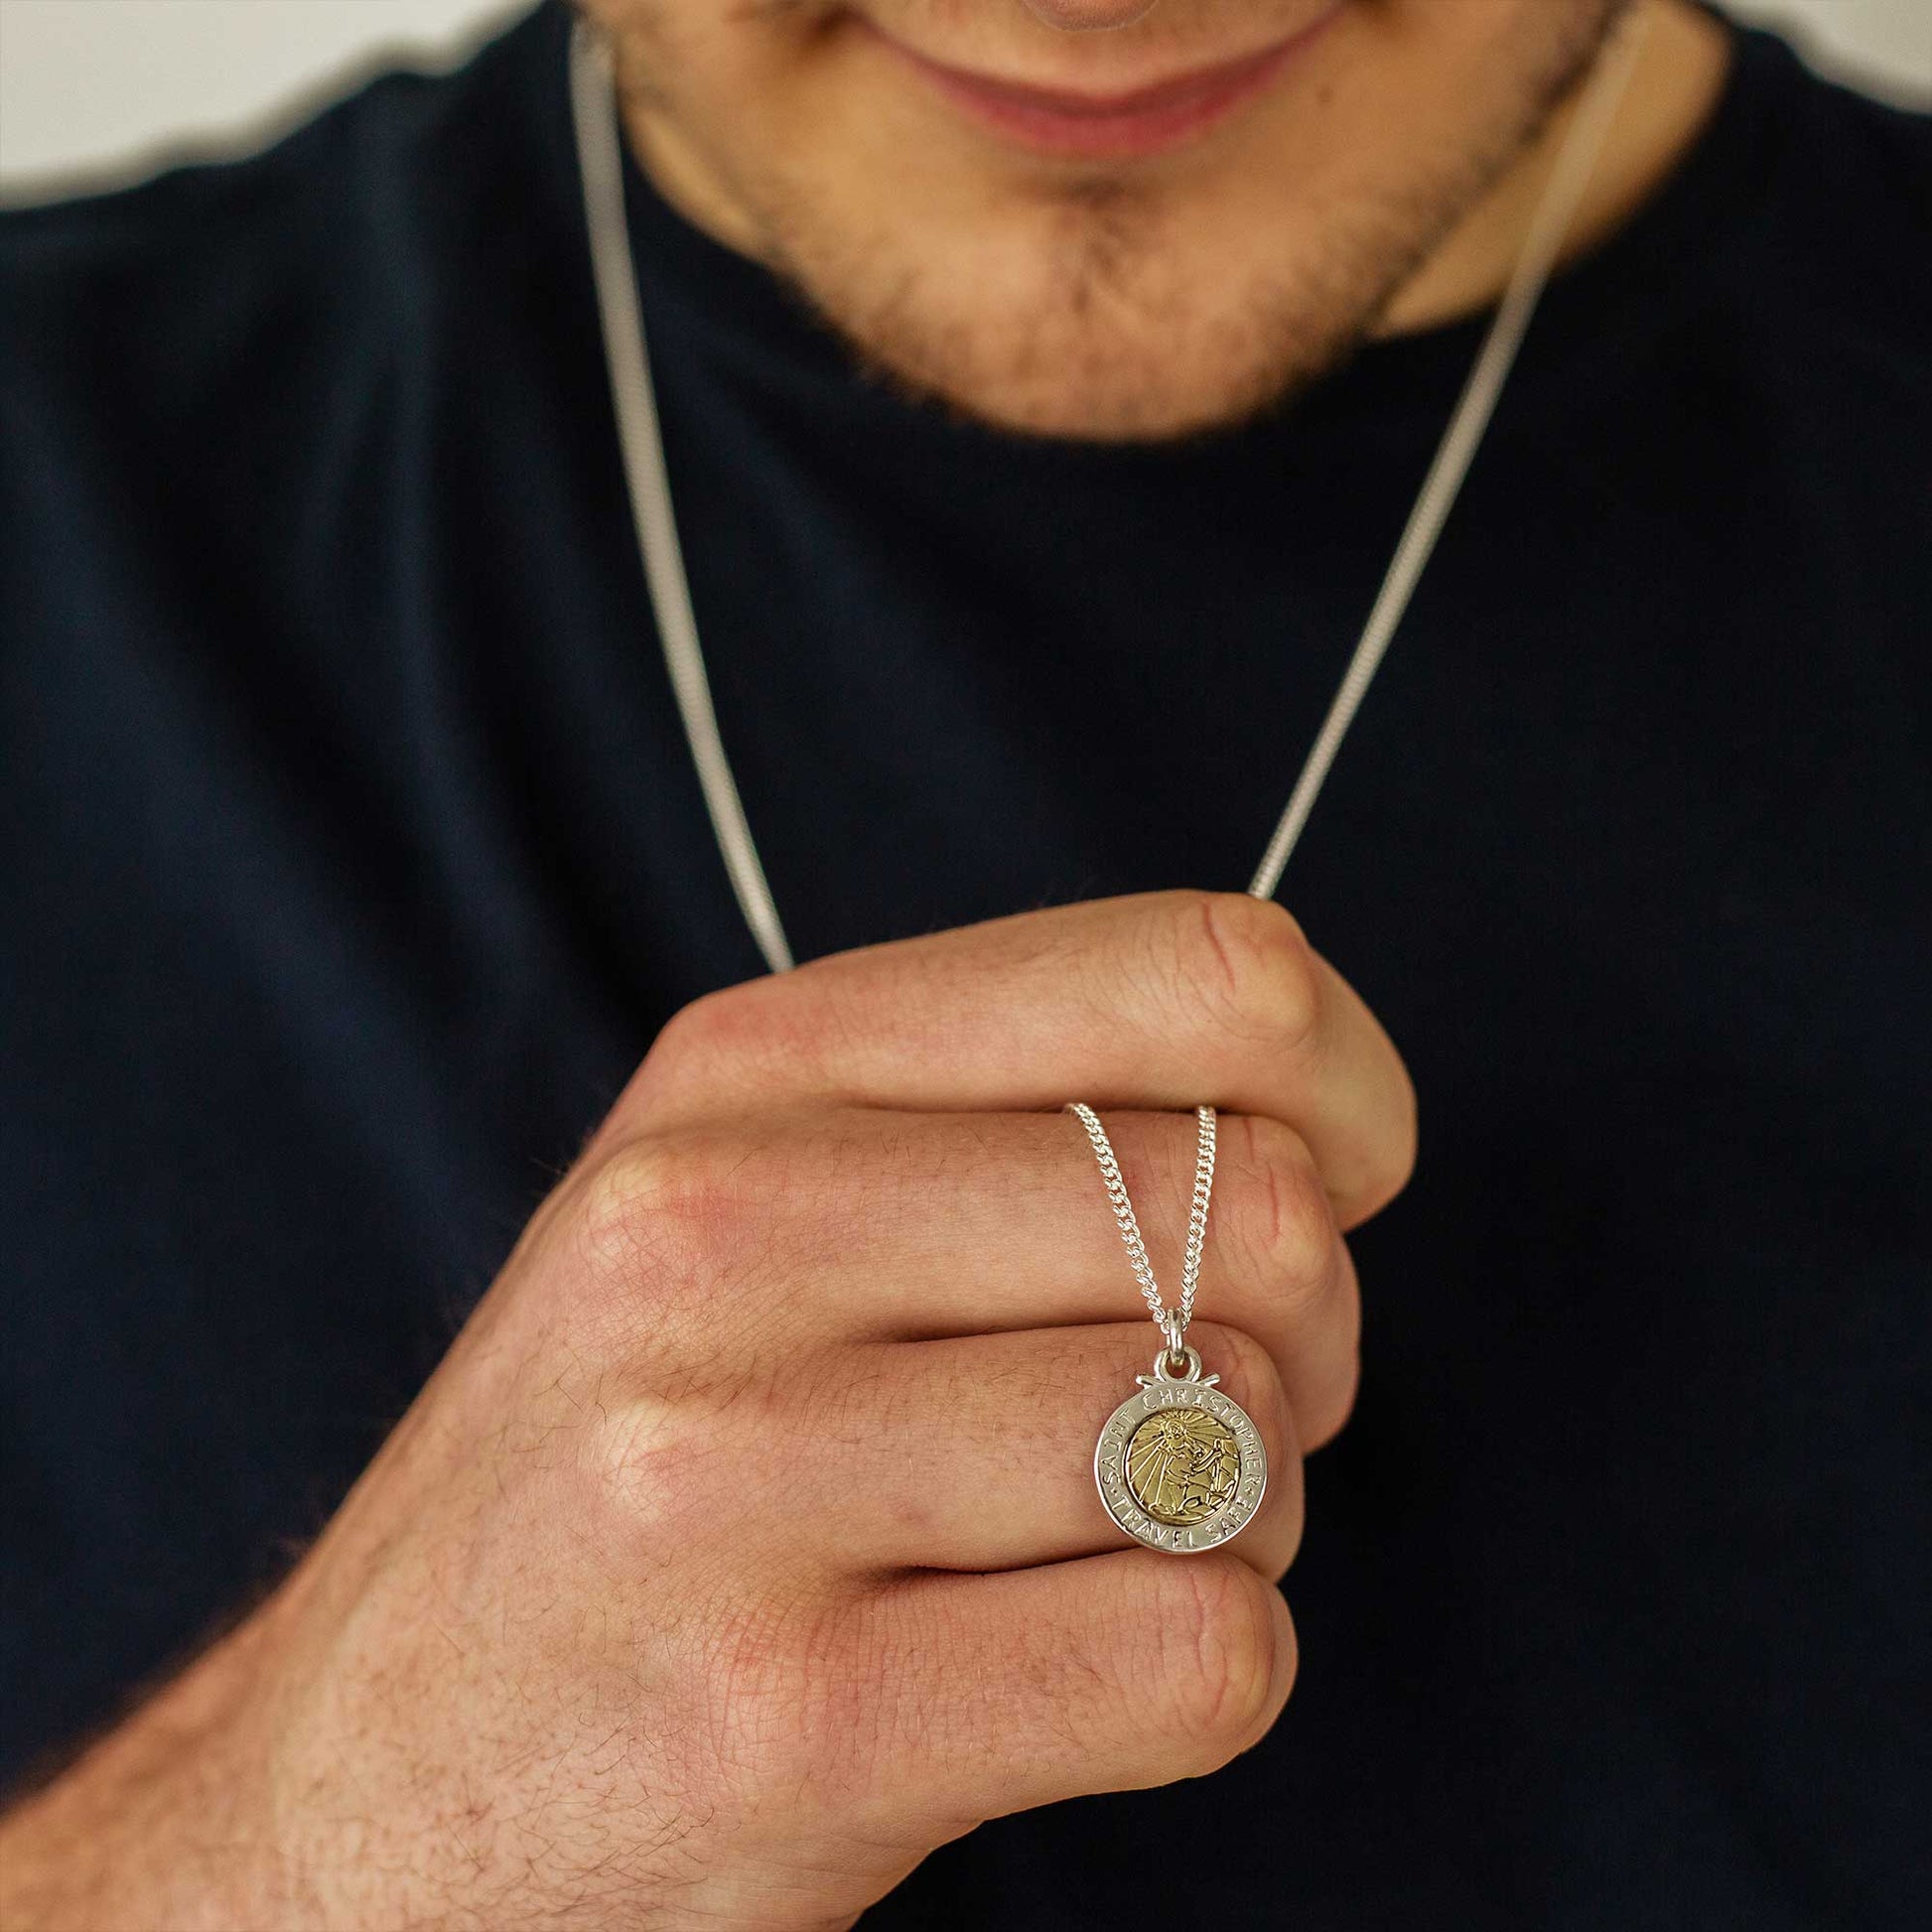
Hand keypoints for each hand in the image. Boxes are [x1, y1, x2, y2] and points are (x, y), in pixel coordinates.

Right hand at [0, 892, 1414, 1930]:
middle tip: (1190, 1415)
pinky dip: (1204, 1673)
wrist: (356, 1797)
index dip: (1342, 1086)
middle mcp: (722, 1231)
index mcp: (746, 1072)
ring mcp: (735, 1474)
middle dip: (1299, 1339)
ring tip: (1094, 1548)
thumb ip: (994, 1119)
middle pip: (1257, 1214)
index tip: (1337, 1183)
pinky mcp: (786, 1721)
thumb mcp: (741, 1210)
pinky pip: (1200, 1651)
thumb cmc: (626, 1473)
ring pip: (1236, 1435)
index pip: (1199, 975)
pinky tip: (1062, 1674)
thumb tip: (1318, 1125)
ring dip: (1242, 1516)